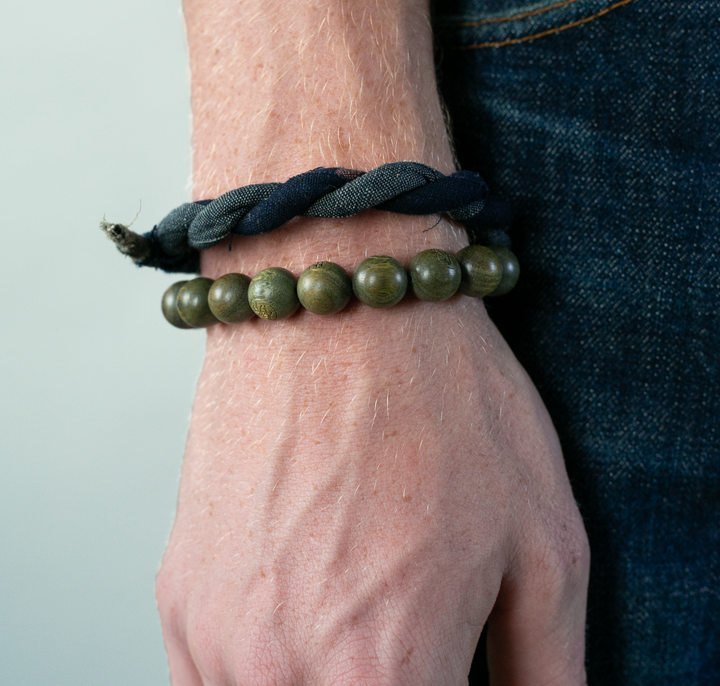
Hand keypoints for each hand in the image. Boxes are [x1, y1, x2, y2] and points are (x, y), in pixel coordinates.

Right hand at [156, 283, 588, 684]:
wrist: (334, 297)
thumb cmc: (442, 400)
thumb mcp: (545, 541)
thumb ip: (548, 671)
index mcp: (381, 676)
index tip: (450, 670)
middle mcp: (278, 672)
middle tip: (421, 644)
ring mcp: (213, 636)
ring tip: (364, 624)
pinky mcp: (180, 594)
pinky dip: (266, 678)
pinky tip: (309, 624)